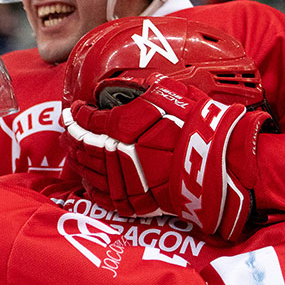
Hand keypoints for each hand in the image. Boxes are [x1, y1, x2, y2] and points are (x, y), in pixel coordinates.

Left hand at [61, 74, 271, 240]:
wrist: (216, 163)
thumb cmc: (195, 125)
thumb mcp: (169, 92)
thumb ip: (143, 85)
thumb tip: (129, 82)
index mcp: (119, 125)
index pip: (86, 119)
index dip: (76, 113)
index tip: (74, 109)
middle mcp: (113, 154)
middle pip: (81, 144)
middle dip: (71, 135)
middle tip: (67, 129)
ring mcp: (121, 180)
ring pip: (87, 169)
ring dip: (76, 158)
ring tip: (72, 151)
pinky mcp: (132, 202)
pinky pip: (100, 195)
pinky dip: (90, 185)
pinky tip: (87, 179)